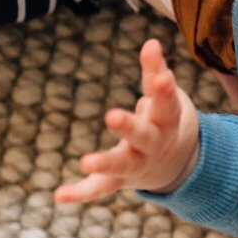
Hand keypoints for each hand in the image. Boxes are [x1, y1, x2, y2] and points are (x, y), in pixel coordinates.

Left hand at [54, 39, 201, 203]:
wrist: (179, 164)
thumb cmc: (168, 121)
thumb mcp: (168, 99)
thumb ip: (156, 73)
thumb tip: (151, 42)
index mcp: (168, 122)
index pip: (166, 103)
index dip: (163, 89)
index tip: (161, 77)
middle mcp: (154, 146)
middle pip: (144, 136)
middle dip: (129, 127)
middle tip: (112, 115)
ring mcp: (137, 165)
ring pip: (121, 166)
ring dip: (105, 164)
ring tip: (85, 162)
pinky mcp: (119, 180)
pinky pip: (100, 188)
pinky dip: (80, 192)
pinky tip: (58, 195)